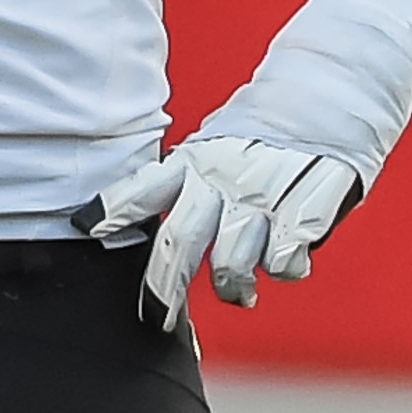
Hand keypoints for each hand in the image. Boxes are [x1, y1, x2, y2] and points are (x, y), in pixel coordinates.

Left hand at [73, 137, 360, 332]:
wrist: (327, 93)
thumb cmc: (261, 134)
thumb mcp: (212, 147)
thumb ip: (184, 184)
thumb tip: (134, 224)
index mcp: (195, 161)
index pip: (145, 187)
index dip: (114, 208)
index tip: (84, 228)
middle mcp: (223, 179)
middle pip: (181, 240)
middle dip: (163, 287)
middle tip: (156, 318)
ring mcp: (264, 194)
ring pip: (232, 260)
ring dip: (231, 286)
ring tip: (238, 293)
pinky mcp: (306, 206)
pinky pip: (285, 258)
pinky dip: (285, 269)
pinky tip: (286, 263)